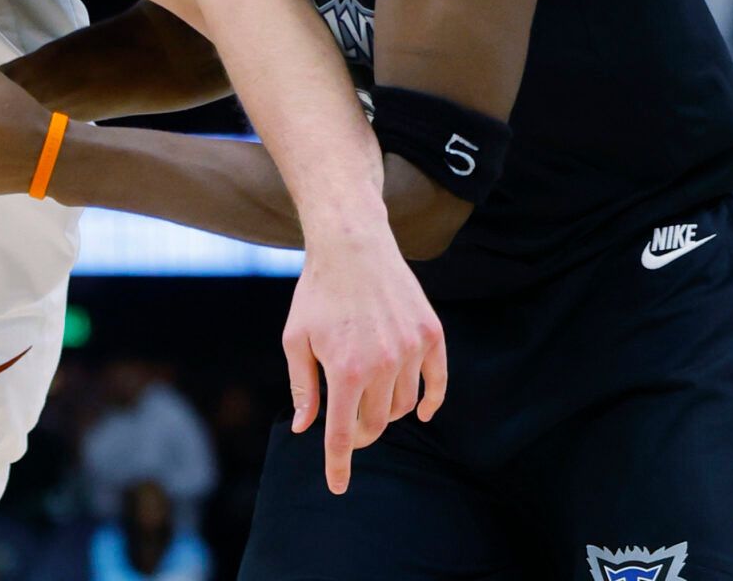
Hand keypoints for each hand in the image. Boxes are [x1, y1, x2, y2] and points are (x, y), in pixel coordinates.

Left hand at [283, 228, 446, 494]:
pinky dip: (430, 402)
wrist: (352, 246)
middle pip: (376, 423)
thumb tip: (304, 428)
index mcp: (344, 369)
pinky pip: (437, 382)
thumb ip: (302, 387)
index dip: (339, 464)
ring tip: (366, 397)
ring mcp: (411, 350)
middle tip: (346, 426)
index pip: (341, 432)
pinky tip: (420, 412)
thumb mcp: (295, 340)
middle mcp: (382, 364)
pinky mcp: (431, 335)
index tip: (338, 487)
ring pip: (403, 404)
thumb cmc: (316, 294)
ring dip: (385, 411)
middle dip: (359, 433)